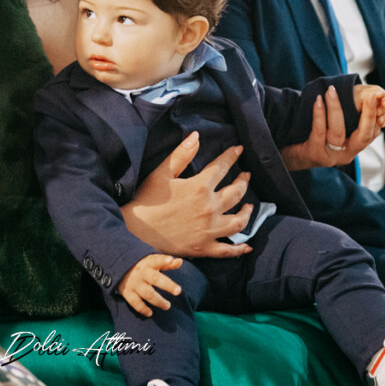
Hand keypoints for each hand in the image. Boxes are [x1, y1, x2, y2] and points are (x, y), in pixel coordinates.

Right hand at [117, 254, 182, 316]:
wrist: (118, 267)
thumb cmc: (142, 266)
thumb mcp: (152, 262)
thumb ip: (167, 264)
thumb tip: (180, 261)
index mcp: (148, 263)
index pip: (156, 260)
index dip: (163, 260)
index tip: (171, 260)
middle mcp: (141, 273)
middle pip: (155, 278)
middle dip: (167, 285)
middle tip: (178, 291)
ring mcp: (134, 283)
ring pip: (147, 293)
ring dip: (158, 301)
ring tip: (167, 306)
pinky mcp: (127, 292)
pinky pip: (135, 302)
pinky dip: (142, 309)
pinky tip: (150, 313)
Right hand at [122, 133, 253, 258]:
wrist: (135, 231)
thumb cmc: (146, 200)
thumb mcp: (161, 173)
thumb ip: (181, 154)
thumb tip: (197, 136)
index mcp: (199, 187)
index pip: (222, 167)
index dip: (231, 156)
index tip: (239, 150)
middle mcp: (209, 208)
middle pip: (236, 193)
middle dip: (244, 181)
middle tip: (246, 176)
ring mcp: (209, 230)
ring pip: (239, 221)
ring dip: (247, 212)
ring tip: (249, 206)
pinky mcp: (204, 248)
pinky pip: (228, 249)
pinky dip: (239, 248)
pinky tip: (247, 246)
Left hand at [280, 85, 384, 170]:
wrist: (290, 156)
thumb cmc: (312, 139)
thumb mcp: (332, 131)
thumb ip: (346, 120)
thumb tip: (360, 96)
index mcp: (352, 149)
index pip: (370, 134)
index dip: (375, 116)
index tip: (375, 97)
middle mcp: (344, 155)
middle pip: (362, 136)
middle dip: (368, 115)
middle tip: (370, 95)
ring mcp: (330, 156)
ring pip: (338, 132)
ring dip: (336, 108)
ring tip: (331, 91)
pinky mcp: (314, 153)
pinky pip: (319, 131)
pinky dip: (319, 114)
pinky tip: (318, 101)